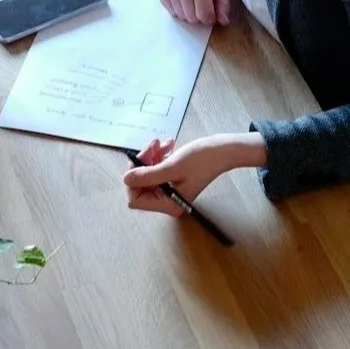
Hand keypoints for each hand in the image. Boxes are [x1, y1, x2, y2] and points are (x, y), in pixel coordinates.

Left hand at [122, 133, 261, 215]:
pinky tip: (168, 145)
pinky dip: (158, 156)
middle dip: (142, 164)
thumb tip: (126, 179)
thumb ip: (148, 175)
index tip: (139, 161)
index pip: (135, 199)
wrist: (223, 151)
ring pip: (147, 174)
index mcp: (168, 204)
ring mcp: (170, 190)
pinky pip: (156, 169)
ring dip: (151, 157)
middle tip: (152, 146)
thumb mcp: (172, 167)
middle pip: (140, 185)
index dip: (133, 180)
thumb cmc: (202, 160)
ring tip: (162, 143)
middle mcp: (167, 201)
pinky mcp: (173, 180)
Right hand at [155, 0, 230, 25]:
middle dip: (199, 15)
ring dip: (188, 12)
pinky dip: (177, 8)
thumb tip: (223, 21)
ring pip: (180, 15)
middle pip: (191, 17)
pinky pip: (170, 10)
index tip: (212, 13)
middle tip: (202, 4)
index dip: (210, 18)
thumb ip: (223, 4)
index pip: (204, 14)